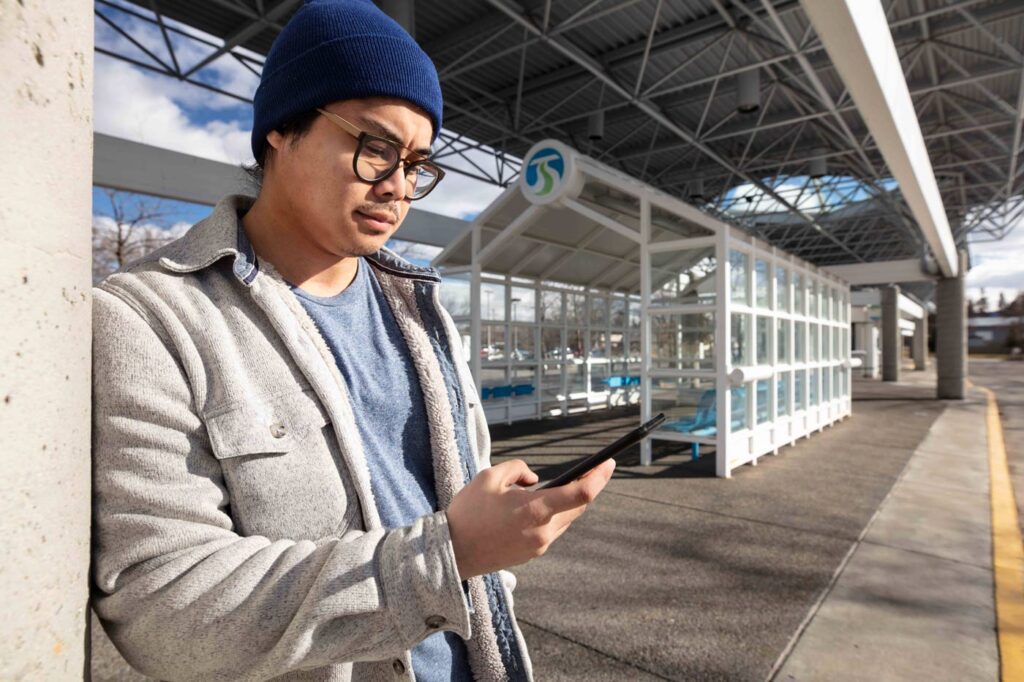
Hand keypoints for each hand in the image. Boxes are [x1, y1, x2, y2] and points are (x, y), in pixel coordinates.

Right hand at [446, 458, 615, 579]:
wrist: (451, 552)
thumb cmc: (468, 512)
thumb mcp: (489, 477)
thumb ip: (518, 469)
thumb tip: (534, 479)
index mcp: (536, 509)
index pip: (581, 494)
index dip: (599, 477)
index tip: (609, 462)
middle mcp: (543, 531)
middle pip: (578, 507)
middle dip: (588, 486)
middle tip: (594, 468)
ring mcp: (538, 546)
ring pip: (565, 520)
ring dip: (569, 502)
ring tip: (566, 485)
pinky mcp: (531, 554)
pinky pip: (551, 530)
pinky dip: (553, 515)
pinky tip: (543, 505)